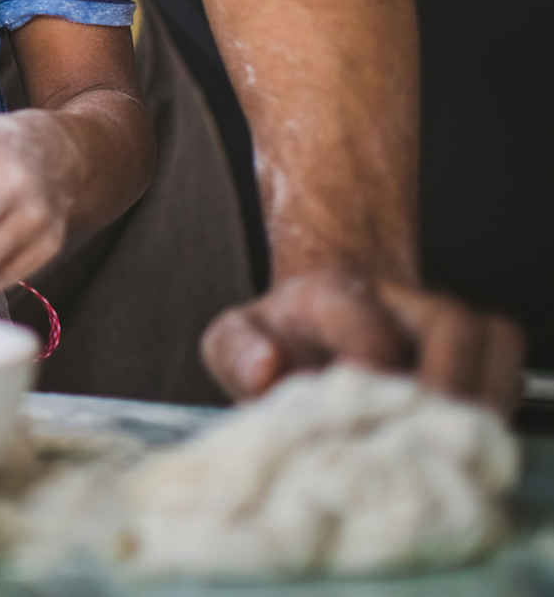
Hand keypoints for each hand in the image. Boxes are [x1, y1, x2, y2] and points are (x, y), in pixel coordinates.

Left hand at [202, 268, 525, 412]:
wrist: (320, 312)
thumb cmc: (279, 336)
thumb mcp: (234, 336)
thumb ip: (235, 351)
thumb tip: (266, 370)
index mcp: (332, 294)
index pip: (370, 331)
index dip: (375, 377)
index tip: (361, 420)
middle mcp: (398, 298)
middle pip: (452, 327)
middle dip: (446, 389)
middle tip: (423, 442)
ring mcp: (441, 317)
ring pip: (492, 340)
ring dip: (482, 399)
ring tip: (453, 449)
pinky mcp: (473, 344)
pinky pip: (508, 365)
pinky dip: (497, 403)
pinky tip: (465, 441)